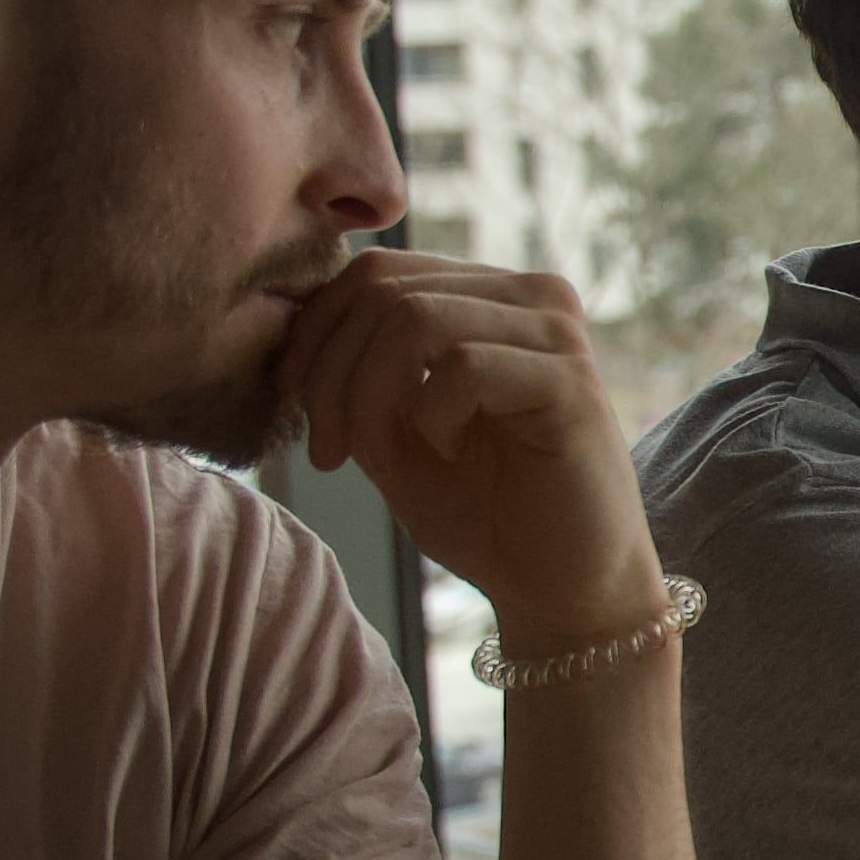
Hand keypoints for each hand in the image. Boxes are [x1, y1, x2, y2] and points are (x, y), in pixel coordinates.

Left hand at [278, 254, 667, 652]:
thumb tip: (288, 320)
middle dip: (329, 374)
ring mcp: (555, 333)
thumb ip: (353, 372)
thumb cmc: (483, 512)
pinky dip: (430, 417)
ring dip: (369, 398)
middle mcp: (530, 296)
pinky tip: (448, 453)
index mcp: (488, 296)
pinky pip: (463, 367)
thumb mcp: (390, 432)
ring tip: (378, 459)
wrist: (561, 588)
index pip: (376, 271)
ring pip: (414, 319)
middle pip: (384, 290)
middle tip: (327, 450)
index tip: (292, 407)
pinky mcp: (572, 381)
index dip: (315, 333)